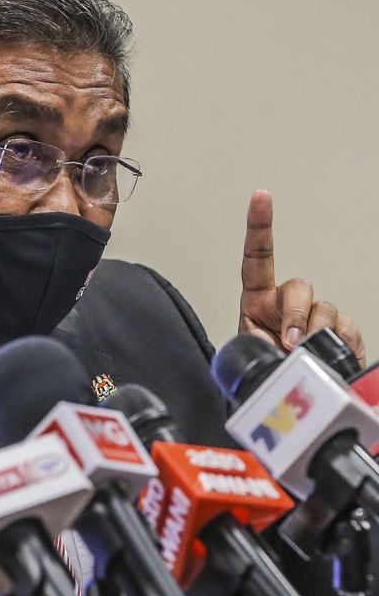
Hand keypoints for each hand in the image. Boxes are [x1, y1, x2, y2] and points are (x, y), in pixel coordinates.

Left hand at [239, 189, 364, 366]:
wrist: (285, 399)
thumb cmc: (261, 371)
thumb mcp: (247, 356)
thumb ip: (258, 344)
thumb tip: (289, 344)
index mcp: (257, 300)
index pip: (257, 257)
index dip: (259, 225)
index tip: (260, 196)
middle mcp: (286, 302)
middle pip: (300, 286)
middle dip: (296, 313)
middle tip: (290, 342)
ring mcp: (315, 316)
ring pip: (325, 309)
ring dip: (315, 333)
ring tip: (303, 356)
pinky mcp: (340, 332)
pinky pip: (347, 328)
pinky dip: (340, 344)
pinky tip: (329, 356)